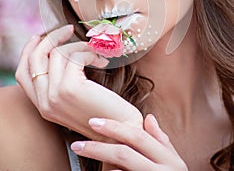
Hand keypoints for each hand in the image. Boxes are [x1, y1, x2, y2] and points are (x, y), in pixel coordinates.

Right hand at [15, 25, 142, 139]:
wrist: (120, 129)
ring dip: (79, 46)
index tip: (39, 36)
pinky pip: (75, 56)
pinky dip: (89, 53)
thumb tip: (59, 50)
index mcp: (42, 105)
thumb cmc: (102, 110)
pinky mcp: (70, 88)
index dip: (28, 51)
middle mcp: (44, 101)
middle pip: (35, 58)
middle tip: (68, 29)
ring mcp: (55, 95)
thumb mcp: (73, 98)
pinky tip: (101, 61)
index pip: (22, 73)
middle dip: (51, 38)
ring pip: (58, 53)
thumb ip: (60, 81)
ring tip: (94, 52)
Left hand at [71, 114, 187, 170]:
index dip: (114, 127)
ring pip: (119, 170)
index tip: (93, 121)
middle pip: (124, 154)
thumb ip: (162, 141)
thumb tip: (149, 117)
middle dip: (98, 146)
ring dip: (99, 162)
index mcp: (170, 159)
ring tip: (81, 155)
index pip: (138, 137)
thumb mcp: (173, 162)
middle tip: (77, 143)